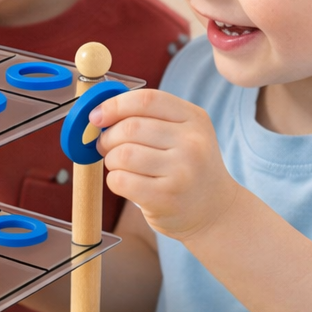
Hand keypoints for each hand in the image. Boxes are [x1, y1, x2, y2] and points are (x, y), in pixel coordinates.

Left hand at [90, 89, 239, 241]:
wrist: (214, 211)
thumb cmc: (188, 168)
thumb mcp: (183, 134)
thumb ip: (149, 118)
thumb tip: (99, 114)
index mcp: (195, 119)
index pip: (146, 100)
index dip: (114, 105)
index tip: (96, 116)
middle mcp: (192, 143)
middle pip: (130, 127)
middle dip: (108, 137)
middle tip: (106, 146)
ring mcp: (181, 171)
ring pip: (123, 154)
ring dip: (111, 159)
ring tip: (119, 165)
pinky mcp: (166, 198)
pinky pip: (121, 181)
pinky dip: (114, 180)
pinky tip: (126, 183)